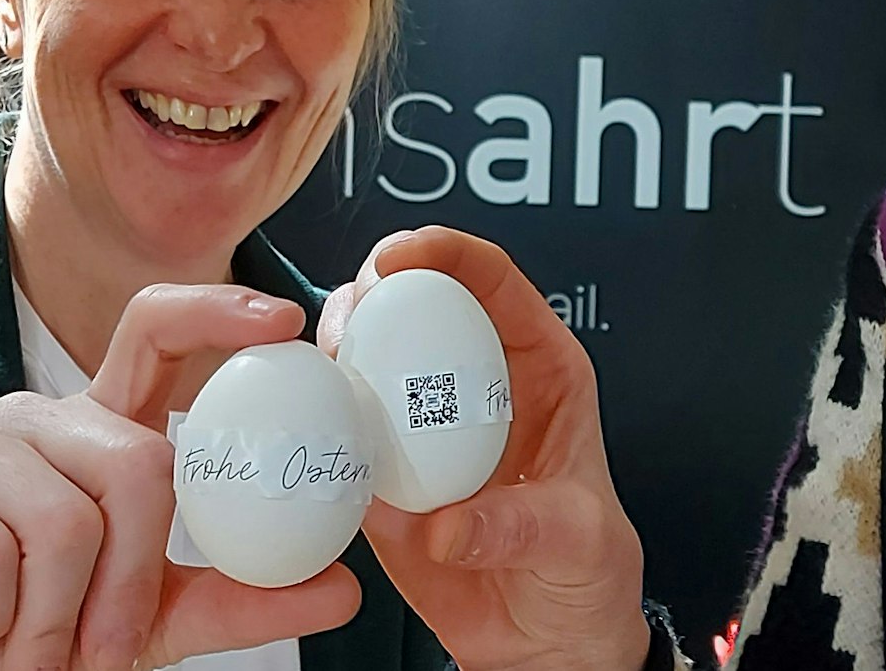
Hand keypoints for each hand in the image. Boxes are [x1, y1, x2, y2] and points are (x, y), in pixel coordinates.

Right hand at [0, 284, 361, 670]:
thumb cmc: (30, 646)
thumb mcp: (150, 626)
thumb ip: (238, 599)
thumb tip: (343, 589)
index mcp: (95, 435)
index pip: (155, 336)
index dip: (217, 312)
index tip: (285, 322)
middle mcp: (33, 420)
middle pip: (136, 463)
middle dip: (129, 584)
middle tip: (95, 648)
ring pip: (62, 522)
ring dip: (51, 620)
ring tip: (17, 644)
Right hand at [320, 228, 651, 670]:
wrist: (543, 640)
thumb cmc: (584, 574)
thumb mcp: (577, 542)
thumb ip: (518, 526)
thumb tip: (445, 524)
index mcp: (539, 370)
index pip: (495, 283)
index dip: (448, 253)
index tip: (402, 256)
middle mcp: (475, 383)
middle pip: (419, 303)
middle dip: (376, 289)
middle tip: (352, 312)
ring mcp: (423, 424)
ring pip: (370, 355)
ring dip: (337, 346)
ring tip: (323, 363)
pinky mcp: (383, 470)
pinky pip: (342, 431)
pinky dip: (316, 418)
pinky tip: (300, 422)